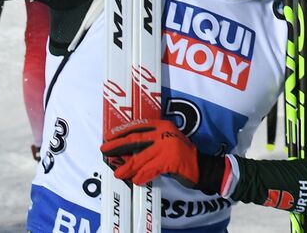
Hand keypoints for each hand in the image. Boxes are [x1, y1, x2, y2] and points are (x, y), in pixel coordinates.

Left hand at [101, 119, 225, 193]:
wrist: (202, 166)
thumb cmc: (181, 155)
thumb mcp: (167, 142)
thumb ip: (151, 143)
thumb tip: (126, 150)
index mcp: (163, 126)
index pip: (139, 126)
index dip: (122, 131)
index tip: (109, 136)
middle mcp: (164, 133)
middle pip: (135, 139)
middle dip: (118, 145)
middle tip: (105, 150)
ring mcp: (168, 146)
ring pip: (140, 158)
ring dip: (127, 167)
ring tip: (119, 174)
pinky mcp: (170, 160)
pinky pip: (150, 170)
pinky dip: (142, 176)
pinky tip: (137, 180)